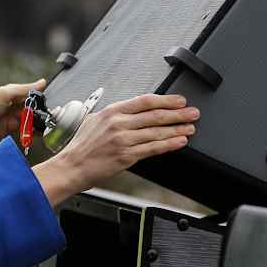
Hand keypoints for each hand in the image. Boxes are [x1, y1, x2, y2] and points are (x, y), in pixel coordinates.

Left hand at [0, 78, 45, 151]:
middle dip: (41, 111)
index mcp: (12, 93)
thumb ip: (23, 89)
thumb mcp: (4, 94)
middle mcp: (13, 104)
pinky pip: (26, 128)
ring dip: (38, 122)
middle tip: (50, 116)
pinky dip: (33, 131)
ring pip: (31, 118)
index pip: (31, 93)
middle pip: (33, 106)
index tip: (51, 102)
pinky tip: (38, 133)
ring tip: (45, 126)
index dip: (41, 97)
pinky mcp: (11, 129)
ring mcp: (12, 117)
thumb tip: (42, 82)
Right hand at [32, 93, 198, 207]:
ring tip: (190, 128)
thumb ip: (115, 114)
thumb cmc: (82, 146)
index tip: (180, 101)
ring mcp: (123, 140)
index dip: (166, 100)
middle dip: (178, 114)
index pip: (145, 101)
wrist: (72, 166)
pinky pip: (153, 148)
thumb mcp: (96, 120)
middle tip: (193, 113)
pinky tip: (179, 142)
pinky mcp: (126, 156)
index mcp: (112, 111)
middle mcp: (119, 123)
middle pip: (155, 115)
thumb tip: (134, 111)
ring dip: (177, 129)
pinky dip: (168, 144)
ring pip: (157, 132)